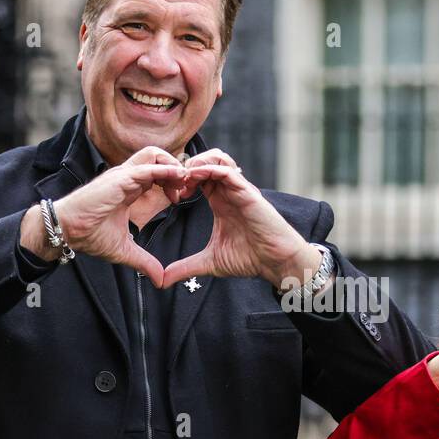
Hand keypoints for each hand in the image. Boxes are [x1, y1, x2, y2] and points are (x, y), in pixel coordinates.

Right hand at [50, 146, 192, 285]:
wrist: (67, 231)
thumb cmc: (88, 235)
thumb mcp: (125, 251)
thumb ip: (145, 262)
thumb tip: (160, 280)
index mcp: (128, 188)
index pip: (156, 173)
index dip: (172, 182)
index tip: (180, 200)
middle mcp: (127, 177)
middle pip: (158, 158)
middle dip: (177, 170)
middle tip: (185, 190)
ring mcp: (123, 175)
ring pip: (155, 155)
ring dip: (173, 166)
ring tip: (183, 183)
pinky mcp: (119, 179)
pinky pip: (147, 167)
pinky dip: (165, 170)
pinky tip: (178, 179)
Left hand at [161, 156, 314, 287]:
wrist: (275, 262)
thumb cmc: (250, 259)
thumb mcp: (210, 262)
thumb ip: (186, 267)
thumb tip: (163, 281)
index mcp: (220, 202)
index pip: (197, 178)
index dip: (180, 180)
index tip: (169, 195)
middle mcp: (228, 192)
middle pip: (205, 161)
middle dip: (185, 167)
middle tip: (173, 184)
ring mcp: (238, 189)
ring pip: (216, 158)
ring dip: (197, 163)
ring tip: (183, 178)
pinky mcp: (247, 192)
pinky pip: (227, 170)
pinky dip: (209, 169)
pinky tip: (194, 178)